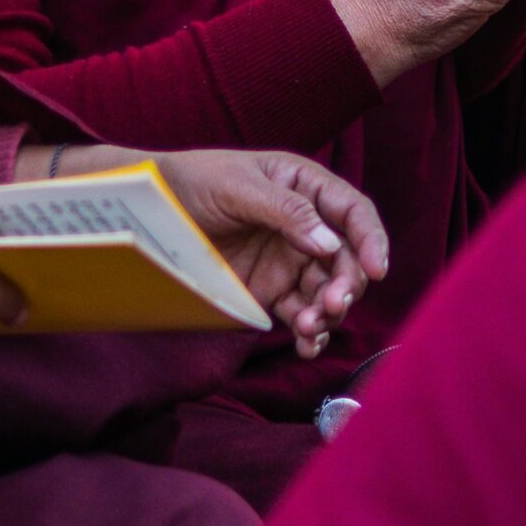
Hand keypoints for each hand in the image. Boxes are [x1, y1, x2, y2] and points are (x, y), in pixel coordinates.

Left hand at [153, 150, 388, 357]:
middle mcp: (305, 227)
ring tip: (308, 327)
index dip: (370, 239)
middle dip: (347, 285)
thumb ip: (286, 211)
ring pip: (328, 292)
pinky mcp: (270, 291)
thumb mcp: (238, 185)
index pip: (352, 212)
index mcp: (304, 187)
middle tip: (332, 304)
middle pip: (346, 260)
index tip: (376, 269)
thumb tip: (330, 243)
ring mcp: (289, 261)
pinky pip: (301, 314)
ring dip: (328, 313)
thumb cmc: (194, 181)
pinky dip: (309, 333)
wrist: (150, 210)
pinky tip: (306, 344)